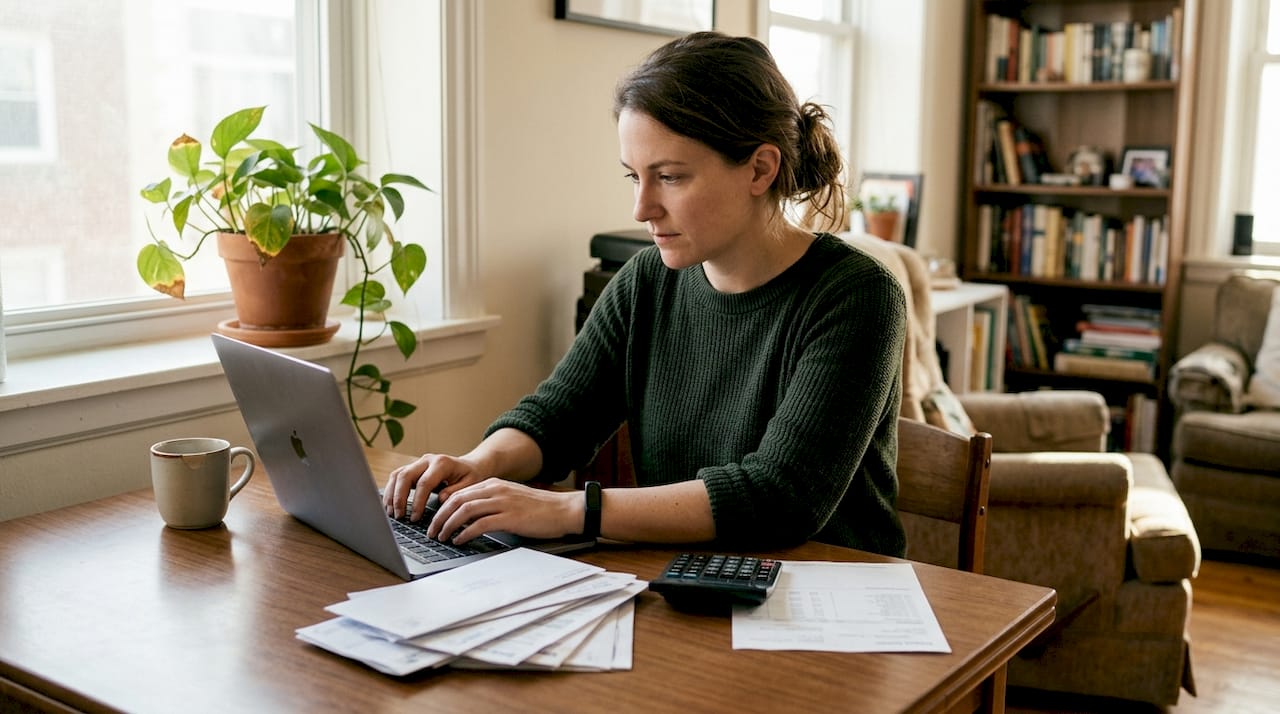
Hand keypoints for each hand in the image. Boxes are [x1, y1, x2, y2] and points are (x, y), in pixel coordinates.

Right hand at [382, 452, 486, 521]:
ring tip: (391, 513)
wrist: (470, 466)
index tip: (415, 518)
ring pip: (397, 475)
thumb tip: (440, 499)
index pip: (424, 483)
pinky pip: (397, 477)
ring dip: (391, 494)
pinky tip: (390, 505)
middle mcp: (427, 460)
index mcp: (442, 463)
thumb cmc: (471, 476)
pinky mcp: (413, 468)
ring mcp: (418, 463)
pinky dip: (391, 491)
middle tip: (399, 516)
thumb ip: (455, 491)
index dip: (417, 501)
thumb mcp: (470, 484)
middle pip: (405, 476)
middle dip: (399, 498)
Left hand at [425, 480, 580, 544]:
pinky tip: (460, 540)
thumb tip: (469, 518)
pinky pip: (480, 524)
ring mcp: (503, 502)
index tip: (434, 520)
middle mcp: (496, 490)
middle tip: (432, 531)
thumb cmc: (540, 509)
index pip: (460, 493)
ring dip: (448, 525)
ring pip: (465, 510)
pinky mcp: (509, 517)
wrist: (564, 510)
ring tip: (441, 537)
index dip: (443, 507)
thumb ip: (491, 504)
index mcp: (494, 484)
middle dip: (439, 516)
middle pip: (457, 500)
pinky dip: (465, 533)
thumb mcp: (512, 499)